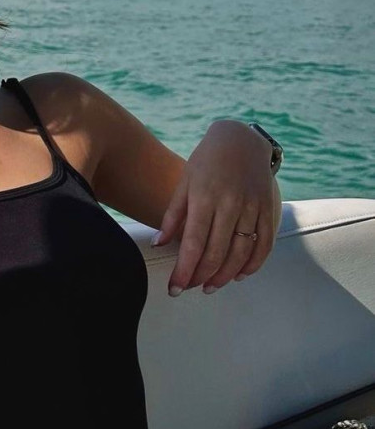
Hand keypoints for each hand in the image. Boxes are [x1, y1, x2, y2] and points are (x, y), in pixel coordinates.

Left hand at [152, 120, 277, 295]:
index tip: (174, 289)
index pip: (192, 244)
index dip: (184, 270)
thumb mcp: (184, 182)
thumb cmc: (205, 162)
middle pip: (217, 252)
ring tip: (210, 286)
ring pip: (241, 253)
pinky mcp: (270, 209)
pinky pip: (265, 244)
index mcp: (204, 197)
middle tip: (190, 289)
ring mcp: (253, 207)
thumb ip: (173, 215)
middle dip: (201, 277)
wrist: (241, 139)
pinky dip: (253, 264)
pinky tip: (239, 275)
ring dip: (225, 275)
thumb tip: (159, 245)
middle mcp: (231, 204)